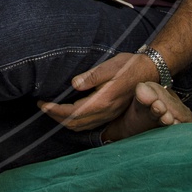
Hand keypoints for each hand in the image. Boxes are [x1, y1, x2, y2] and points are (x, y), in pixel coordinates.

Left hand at [36, 52, 155, 131]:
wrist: (150, 71)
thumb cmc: (129, 66)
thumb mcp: (110, 66)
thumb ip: (92, 76)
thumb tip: (74, 84)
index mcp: (103, 101)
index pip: (73, 112)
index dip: (55, 110)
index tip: (42, 103)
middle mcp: (106, 112)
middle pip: (75, 123)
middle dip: (56, 117)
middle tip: (42, 106)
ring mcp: (110, 114)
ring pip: (82, 126)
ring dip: (64, 120)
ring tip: (52, 110)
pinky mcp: (112, 113)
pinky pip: (90, 124)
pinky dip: (76, 121)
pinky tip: (70, 113)